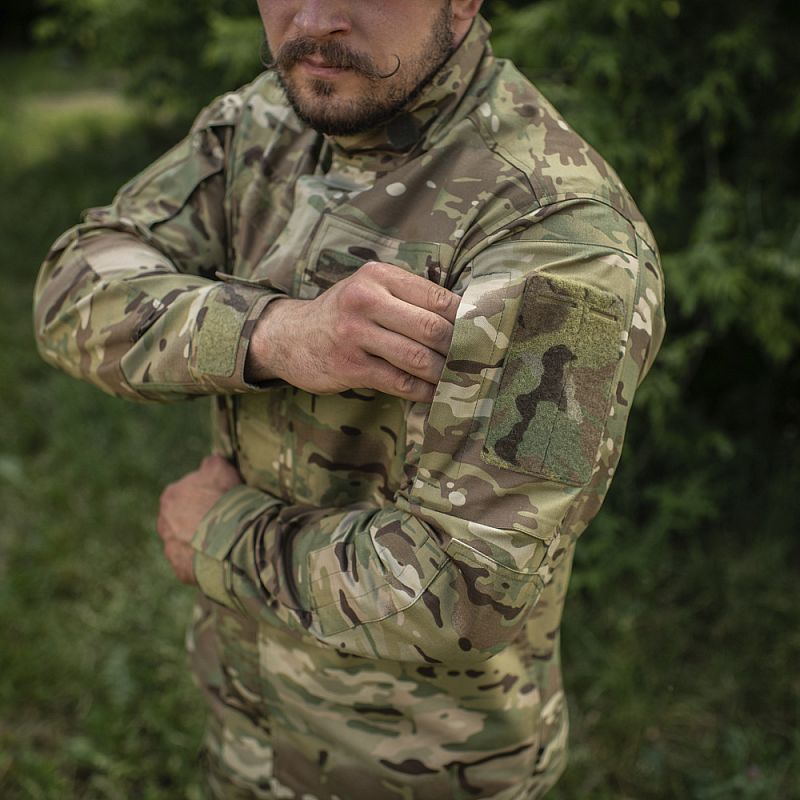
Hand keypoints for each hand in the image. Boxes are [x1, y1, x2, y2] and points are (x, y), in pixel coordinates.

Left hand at [156, 455, 241, 583]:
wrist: (230, 538)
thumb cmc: (225, 499)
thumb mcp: (220, 468)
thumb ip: (210, 464)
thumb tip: (208, 464)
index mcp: (170, 497)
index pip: (185, 494)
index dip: (204, 497)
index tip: (220, 501)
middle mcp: (164, 523)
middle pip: (181, 520)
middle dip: (198, 520)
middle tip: (222, 521)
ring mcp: (171, 549)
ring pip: (186, 543)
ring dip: (200, 541)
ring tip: (224, 540)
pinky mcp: (181, 570)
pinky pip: (193, 564)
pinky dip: (205, 560)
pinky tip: (221, 555)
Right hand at [245, 261, 460, 402]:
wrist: (290, 337)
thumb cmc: (343, 314)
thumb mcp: (370, 290)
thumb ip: (410, 297)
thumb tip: (468, 316)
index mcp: (378, 277)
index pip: (438, 297)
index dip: (467, 318)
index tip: (486, 333)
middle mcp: (365, 301)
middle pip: (432, 328)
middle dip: (459, 349)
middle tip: (477, 361)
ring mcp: (355, 335)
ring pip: (418, 357)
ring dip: (444, 373)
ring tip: (460, 380)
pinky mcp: (350, 366)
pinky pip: (399, 382)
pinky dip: (423, 391)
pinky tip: (434, 394)